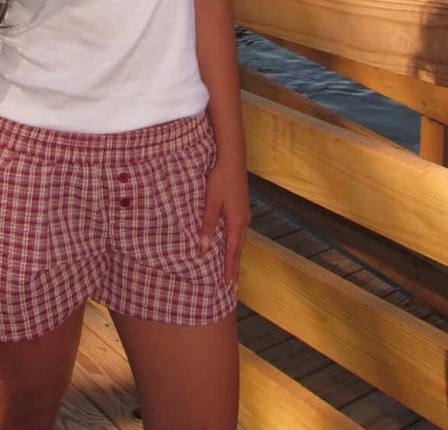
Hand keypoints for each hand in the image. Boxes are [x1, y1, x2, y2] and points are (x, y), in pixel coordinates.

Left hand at [200, 159, 250, 288]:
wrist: (232, 160)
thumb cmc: (221, 179)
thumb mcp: (211, 202)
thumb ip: (208, 225)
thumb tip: (204, 249)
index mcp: (237, 223)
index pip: (233, 253)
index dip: (230, 270)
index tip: (229, 287)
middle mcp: (243, 222)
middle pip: (238, 250)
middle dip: (235, 268)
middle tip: (233, 288)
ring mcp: (244, 215)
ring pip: (239, 241)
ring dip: (235, 257)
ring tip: (232, 271)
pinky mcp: (241, 209)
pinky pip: (238, 233)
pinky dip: (234, 244)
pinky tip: (231, 246)